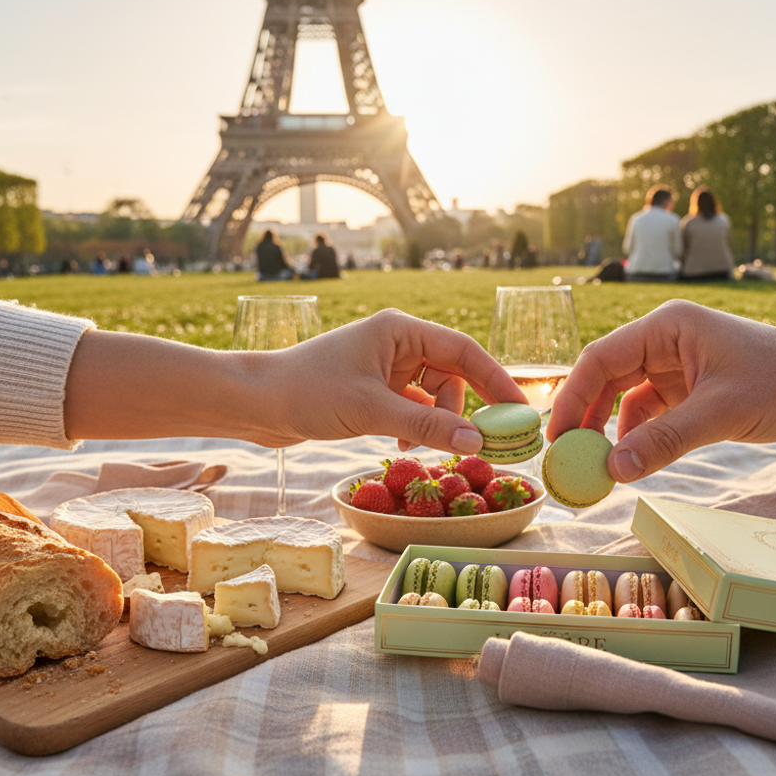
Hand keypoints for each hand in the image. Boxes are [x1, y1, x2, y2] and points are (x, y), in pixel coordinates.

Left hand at [257, 309, 525, 451]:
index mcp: (401, 329)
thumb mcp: (372, 411)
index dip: (497, 381)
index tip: (521, 412)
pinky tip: (400, 445)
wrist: (255, 403)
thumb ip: (427, 427)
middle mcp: (398, 342)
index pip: (465, 351)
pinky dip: (415, 428)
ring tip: (415, 446)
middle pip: (453, 375)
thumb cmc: (308, 393)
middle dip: (462, 410)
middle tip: (481, 443)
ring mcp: (386, 366)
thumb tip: (478, 442)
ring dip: (434, 423)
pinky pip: (413, 407)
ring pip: (434, 395)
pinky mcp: (374, 389)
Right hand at [546, 300, 775, 482]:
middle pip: (606, 379)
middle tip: (568, 461)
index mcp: (666, 327)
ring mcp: (676, 366)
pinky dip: (638, 439)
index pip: (600, 359)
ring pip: (625, 400)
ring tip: (599, 470)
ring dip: (611, 433)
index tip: (556, 439)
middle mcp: (664, 341)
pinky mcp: (689, 391)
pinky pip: (649, 415)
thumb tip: (614, 470)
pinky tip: (633, 465)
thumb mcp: (720, 413)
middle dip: (586, 419)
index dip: (572, 398)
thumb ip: (664, 440)